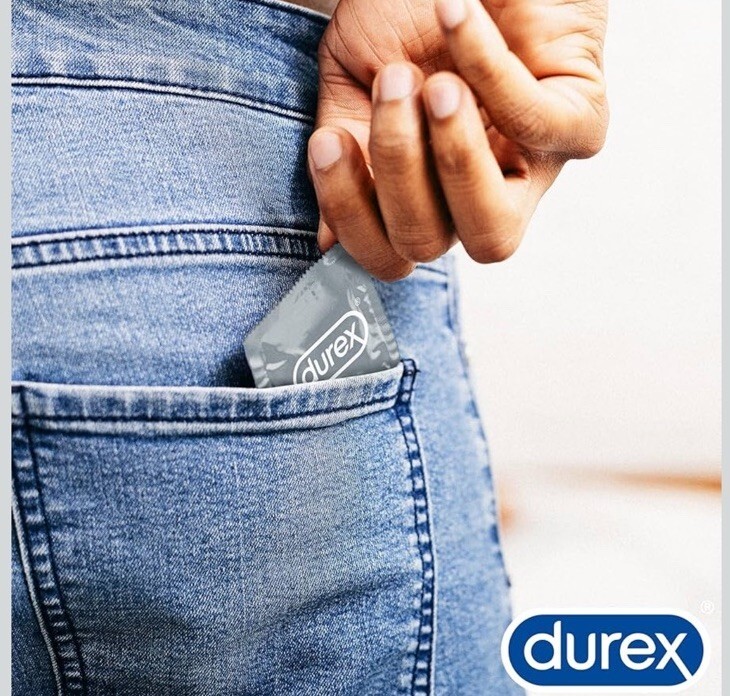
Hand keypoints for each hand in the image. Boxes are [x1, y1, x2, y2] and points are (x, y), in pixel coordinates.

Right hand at [308, 0, 608, 280]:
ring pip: (492, 230)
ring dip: (450, 153)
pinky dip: (488, 72)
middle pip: (429, 245)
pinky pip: (534, 128)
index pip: (390, 251)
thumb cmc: (406, 16)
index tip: (329, 143)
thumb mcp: (355, 83)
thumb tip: (326, 239)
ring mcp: (532, 171)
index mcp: (422, 193)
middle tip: (392, 87)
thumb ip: (347, 156)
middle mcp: (475, 197)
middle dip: (397, 172)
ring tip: (429, 78)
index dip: (352, 215)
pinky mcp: (580, 123)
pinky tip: (457, 19)